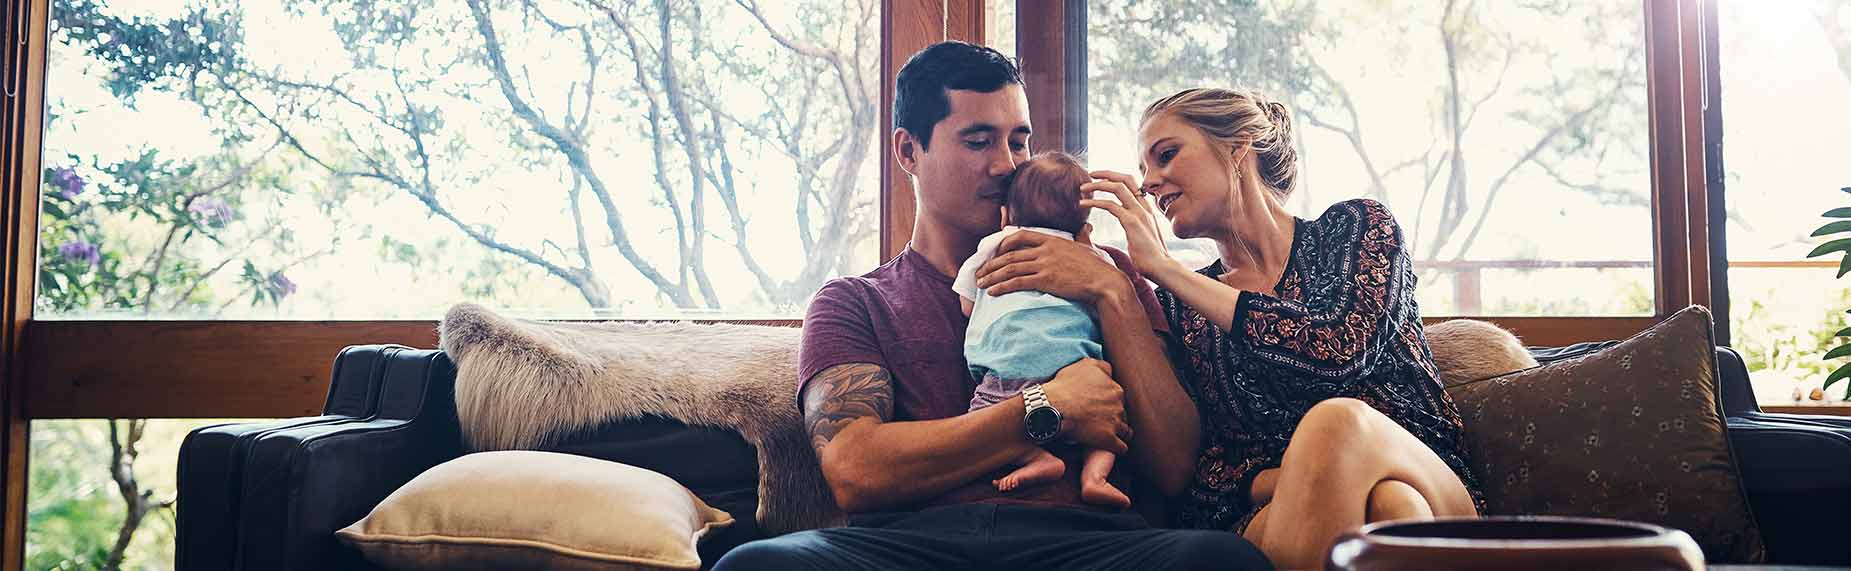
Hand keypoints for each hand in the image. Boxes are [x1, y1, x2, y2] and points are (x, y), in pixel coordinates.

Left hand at [975, 229, 1130, 304]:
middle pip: (1010, 254)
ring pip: (1010, 268)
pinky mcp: (1046, 280)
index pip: (1021, 235)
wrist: (1106, 282)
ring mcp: (1045, 264)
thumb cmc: (1099, 267)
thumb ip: (1082, 237)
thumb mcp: (1088, 247)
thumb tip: (1085, 229)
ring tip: (981, 283)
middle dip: (991, 263)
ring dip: (992, 276)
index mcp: (1053, 239)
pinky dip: (1002, 286)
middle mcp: (1046, 249)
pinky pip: (1017, 282)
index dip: (1004, 243)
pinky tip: (993, 292)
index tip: (995, 252)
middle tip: (980, 272)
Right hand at [1040, 358, 1130, 453]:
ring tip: (1107, 434)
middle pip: (1122, 412)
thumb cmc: (1064, 386)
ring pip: (1125, 430)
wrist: (1053, 408)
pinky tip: (1110, 446)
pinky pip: (1121, 447)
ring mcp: (1115, 423)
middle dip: (1114, 415)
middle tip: (1100, 419)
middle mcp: (1118, 404)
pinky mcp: (1109, 440)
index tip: (1099, 405)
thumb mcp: (1084, 365)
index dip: (1109, 400)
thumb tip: (1110, 370)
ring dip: (1118, 432)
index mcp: (1115, 388)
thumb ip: (1101, 366)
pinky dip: (1117, 447)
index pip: (1119, 396)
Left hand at [1081, 170, 1176, 277]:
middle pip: (1125, 179)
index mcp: (1146, 209)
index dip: (1115, 177)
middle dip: (1106, 173)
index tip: (1100, 179)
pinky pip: (1110, 205)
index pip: (1132, 184)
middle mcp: (1144, 207)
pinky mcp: (1132, 222)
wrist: (1162, 268)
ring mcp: (1139, 213)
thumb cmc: (1151, 259)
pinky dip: (1094, 202)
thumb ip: (1136, 230)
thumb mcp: (1141, 238)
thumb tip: (1130, 234)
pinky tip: (1083, 204)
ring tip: (1083, 188)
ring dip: (1097, 185)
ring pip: (1117, 187)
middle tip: (1090, 174)